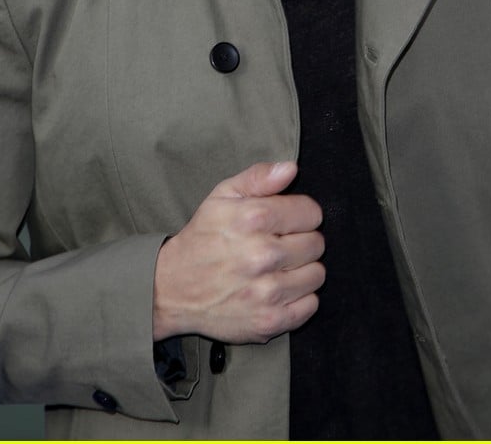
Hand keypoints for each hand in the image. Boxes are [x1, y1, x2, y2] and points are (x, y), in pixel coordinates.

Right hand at [153, 161, 324, 343]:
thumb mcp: (222, 196)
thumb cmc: (203, 237)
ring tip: (280, 268)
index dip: (301, 214)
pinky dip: (300, 298)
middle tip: (280, 244)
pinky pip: (310, 306)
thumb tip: (291, 169)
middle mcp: (263, 255)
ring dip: (303, 270)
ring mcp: (267, 292)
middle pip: (317, 243)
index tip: (287, 221)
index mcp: (254, 218)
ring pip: (317, 274)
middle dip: (302, 240)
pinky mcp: (269, 322)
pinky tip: (279, 289)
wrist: (172, 288)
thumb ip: (259, 177)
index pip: (311, 212)